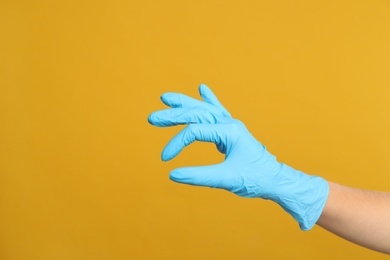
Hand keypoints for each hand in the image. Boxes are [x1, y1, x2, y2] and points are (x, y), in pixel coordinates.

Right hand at [148, 84, 328, 229]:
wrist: (275, 180)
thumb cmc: (255, 179)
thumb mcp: (226, 179)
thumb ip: (199, 176)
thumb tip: (172, 175)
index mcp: (229, 131)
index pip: (194, 131)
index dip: (176, 143)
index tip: (165, 159)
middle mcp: (229, 123)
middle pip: (196, 113)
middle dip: (173, 115)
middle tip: (152, 118)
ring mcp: (230, 125)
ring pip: (203, 109)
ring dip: (184, 104)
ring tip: (166, 97)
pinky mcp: (230, 131)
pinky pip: (216, 111)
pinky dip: (208, 100)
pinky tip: (202, 88)